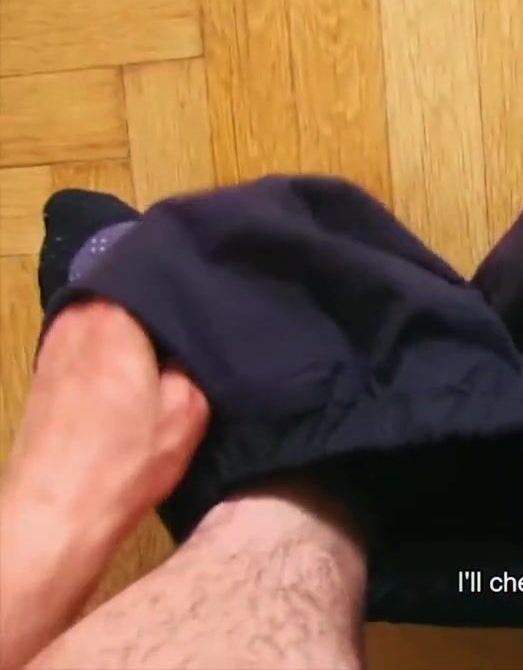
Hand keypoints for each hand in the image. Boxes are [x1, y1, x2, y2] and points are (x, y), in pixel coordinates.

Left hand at [4, 300, 207, 538]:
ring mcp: (54, 344)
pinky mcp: (45, 372)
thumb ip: (195, 360)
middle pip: (128, 289)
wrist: (55, 514)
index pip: (154, 271)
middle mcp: (77, 319)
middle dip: (163, 299)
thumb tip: (196, 337)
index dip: (187, 277)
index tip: (214, 288)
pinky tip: (139, 368)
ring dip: (138, 325)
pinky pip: (90, 339)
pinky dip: (115, 345)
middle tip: (202, 314)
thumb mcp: (189, 411)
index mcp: (114, 318)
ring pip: (107, 314)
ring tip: (174, 341)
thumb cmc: (125, 462)